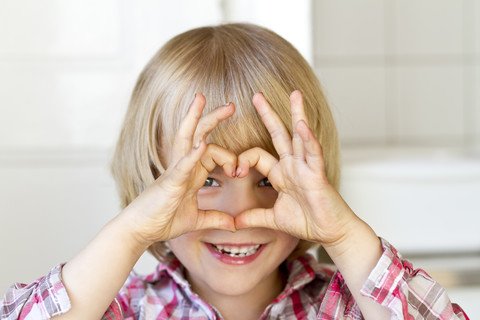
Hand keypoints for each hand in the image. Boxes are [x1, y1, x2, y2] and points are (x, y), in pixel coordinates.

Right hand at [124, 94, 236, 244]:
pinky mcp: (169, 183)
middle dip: (212, 117)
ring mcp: (175, 172)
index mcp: (191, 172)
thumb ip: (216, 218)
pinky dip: (192, 155)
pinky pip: (182, 166)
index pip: (213, 151)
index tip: (238, 172)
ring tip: (201, 99)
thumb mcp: (196, 220)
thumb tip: (234, 225)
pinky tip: (201, 144)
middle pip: (197, 134)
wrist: (139, 231)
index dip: (230, 158)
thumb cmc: (163, 221)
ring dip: (194, 118)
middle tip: (231, 105)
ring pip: (185, 139)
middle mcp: (183, 166)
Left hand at [235, 91, 355, 245]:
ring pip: (300, 136)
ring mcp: (306, 168)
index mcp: (281, 173)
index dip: (243, 159)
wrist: (330, 233)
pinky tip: (302, 125)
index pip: (257, 154)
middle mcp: (293, 165)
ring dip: (297, 114)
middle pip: (279, 134)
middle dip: (268, 114)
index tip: (235, 171)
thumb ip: (254, 217)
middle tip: (256, 95)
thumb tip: (235, 223)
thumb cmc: (308, 221)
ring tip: (295, 94)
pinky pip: (313, 154)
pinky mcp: (318, 175)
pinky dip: (308, 140)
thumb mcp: (274, 218)